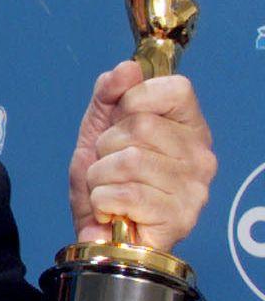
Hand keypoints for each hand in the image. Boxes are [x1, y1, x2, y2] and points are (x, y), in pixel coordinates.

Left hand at [68, 60, 215, 249]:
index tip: (122, 119)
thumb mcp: (99, 127)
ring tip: (109, 188)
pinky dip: (102, 201)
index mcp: (189, 127)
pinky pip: (124, 194)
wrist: (99, 231)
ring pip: (128, 161)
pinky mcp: (179, 218)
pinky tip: (112, 210)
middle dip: (106, 146)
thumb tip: (127, 69)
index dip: (136, 99)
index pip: (177, 89)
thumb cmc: (106, 178)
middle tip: (110, 165)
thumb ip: (109, 93)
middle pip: (140, 126)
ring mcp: (194, 188)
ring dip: (100, 177)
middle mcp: (201, 156)